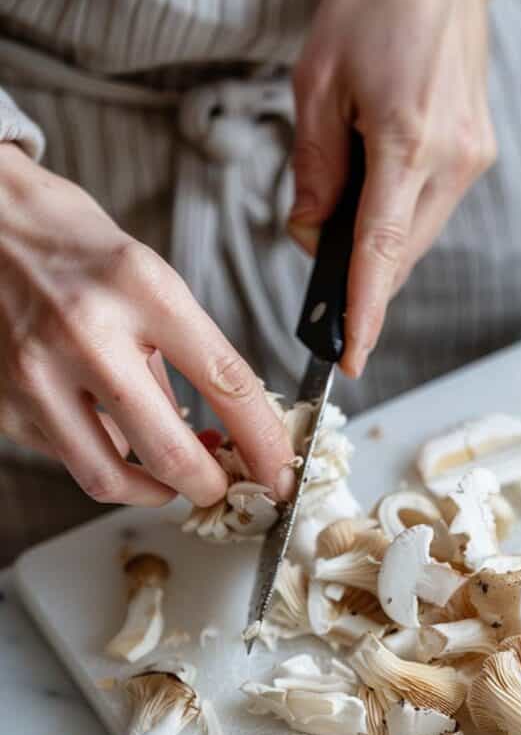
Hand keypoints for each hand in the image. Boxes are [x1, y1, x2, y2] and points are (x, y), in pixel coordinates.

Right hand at [0, 144, 294, 506]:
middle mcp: (87, 333)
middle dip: (209, 486)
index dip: (262, 440)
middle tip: (223, 488)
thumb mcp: (148, 277)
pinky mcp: (6, 403)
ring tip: (171, 479)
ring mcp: (38, 373)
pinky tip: (113, 440)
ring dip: (155, 491)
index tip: (280, 471)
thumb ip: (180, 354)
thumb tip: (209, 428)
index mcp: (142, 290)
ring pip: (110, 476)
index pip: (225, 381)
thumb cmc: (73, 243)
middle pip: (169, 450)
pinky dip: (103, 461)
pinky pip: (68, 458)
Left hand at [290, 0, 509, 376]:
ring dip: (374, 247)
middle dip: (356, 277)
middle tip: (314, 266)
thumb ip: (312, 168)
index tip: (351, 359)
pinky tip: (369, 197)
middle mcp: (453, 159)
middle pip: (400, 253)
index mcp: (409, 140)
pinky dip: (394, 221)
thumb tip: (308, 231)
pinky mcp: (477, 151)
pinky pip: (429, 211)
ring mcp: (473, 157)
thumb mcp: (316, 81)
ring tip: (335, 213)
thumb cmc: (374, 2)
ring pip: (416, 237)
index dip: (363, 312)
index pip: (382, 250)